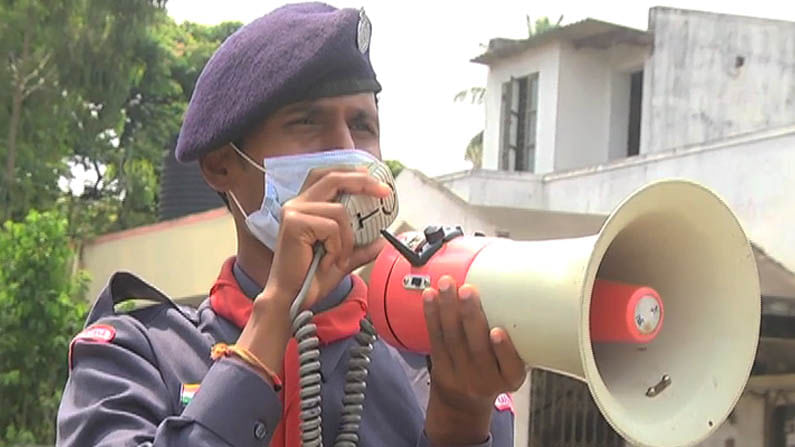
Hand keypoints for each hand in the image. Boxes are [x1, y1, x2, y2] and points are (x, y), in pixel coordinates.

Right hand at [264, 166, 389, 309]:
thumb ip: (361, 246)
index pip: (328, 176)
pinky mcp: (294, 224)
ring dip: (347, 239)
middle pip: (334, 178)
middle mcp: (297, 204)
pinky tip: (327, 260)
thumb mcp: (344, 257)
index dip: (352, 172)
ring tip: (337, 258)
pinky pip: (331, 227)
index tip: (375, 180)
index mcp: (305, 206)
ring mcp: (293, 212)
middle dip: (362, 182)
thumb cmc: (311, 277)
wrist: (294, 298)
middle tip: (384, 192)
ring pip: (339, 211)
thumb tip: (383, 240)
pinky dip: (337, 246)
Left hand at [422, 275, 525, 444]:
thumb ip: (519, 341)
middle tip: (468, 290)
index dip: (503, 349)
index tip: (498, 331)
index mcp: (510, 378)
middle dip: (470, 316)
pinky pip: (435, 338)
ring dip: (447, 308)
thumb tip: (520, 295)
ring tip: (447, 285)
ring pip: (452, 339)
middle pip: (476, 348)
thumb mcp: (513, 366)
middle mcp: (485, 379)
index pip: (511, 367)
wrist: (464, 401)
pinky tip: (430, 296)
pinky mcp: (440, 366)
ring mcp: (460, 374)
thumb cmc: (495, 372)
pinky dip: (432, 315)